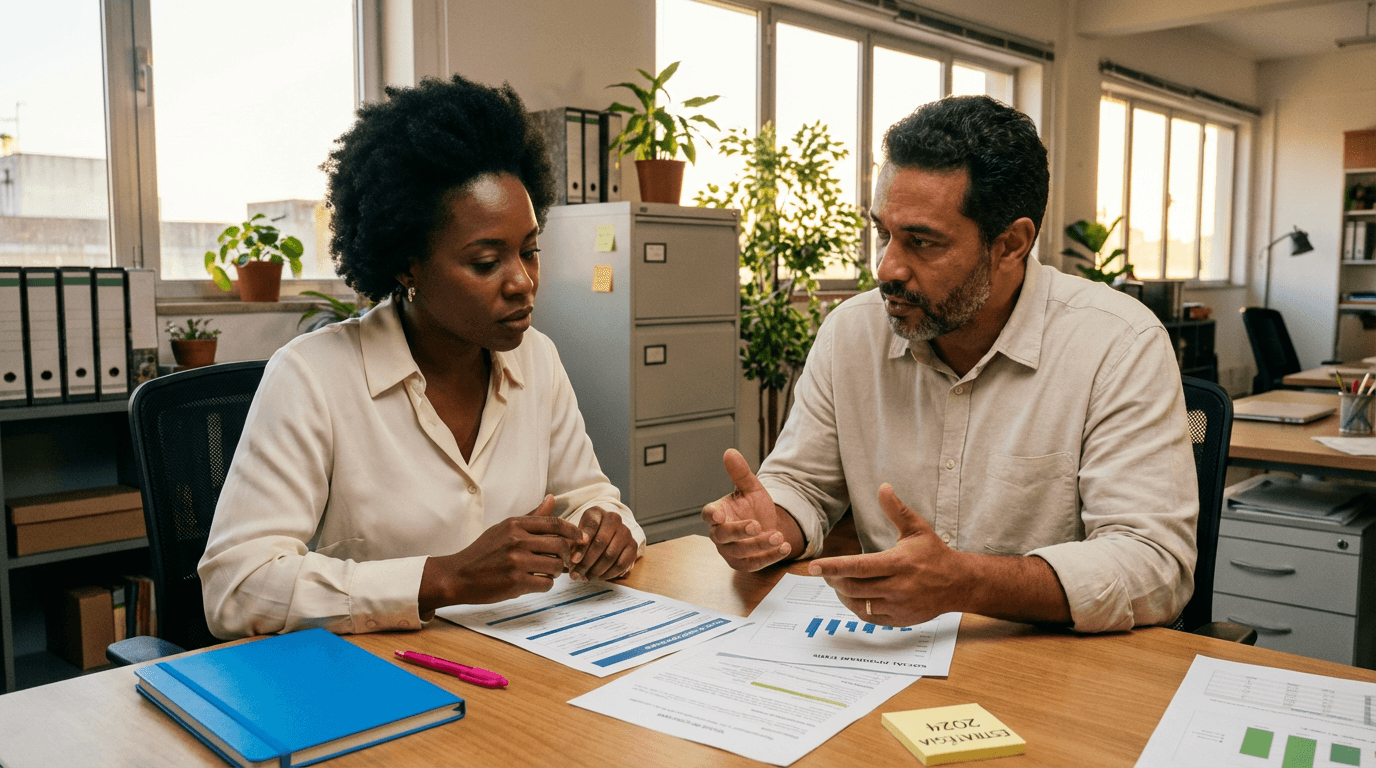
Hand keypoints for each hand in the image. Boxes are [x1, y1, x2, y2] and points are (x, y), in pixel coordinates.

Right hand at [419, 495, 586, 611]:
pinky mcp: (516, 582)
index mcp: (515, 524)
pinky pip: (546, 584)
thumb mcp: (504, 528)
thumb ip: (531, 516)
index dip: (573, 531)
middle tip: (560, 561)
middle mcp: (517, 540)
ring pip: (555, 566)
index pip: (554, 524)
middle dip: (565, 555)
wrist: (458, 575)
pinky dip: (545, 585)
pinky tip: (535, 582)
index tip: (582, 538)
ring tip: (544, 572)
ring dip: (555, 572)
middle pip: (560, 546)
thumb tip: (552, 499)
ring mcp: (516, 561)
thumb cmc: (483, 552)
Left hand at [570, 506, 637, 580]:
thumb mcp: (576, 535)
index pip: (590, 526)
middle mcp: (614, 519)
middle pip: (601, 542)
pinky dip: (609, 574)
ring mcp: (626, 532)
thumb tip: (574, 561)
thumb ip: (573, 545)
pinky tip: (599, 577)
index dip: (581, 546)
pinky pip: (622, 564)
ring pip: (611, 555)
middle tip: (577, 574)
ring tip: (586, 577)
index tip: (573, 560)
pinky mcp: (633, 546)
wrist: (605, 533)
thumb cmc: (586, 535)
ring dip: (597, 570)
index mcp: (597, 512)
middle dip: (587, 562)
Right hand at [701, 449, 803, 571]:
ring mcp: (730, 551)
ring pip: (740, 552)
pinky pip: (755, 564)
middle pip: (722, 536)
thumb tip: (730, 452)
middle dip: (739, 531)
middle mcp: (720, 534)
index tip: (719, 514)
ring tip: (778, 536)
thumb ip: (740, 473)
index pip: (708, 514)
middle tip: (756, 525)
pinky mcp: (744, 563)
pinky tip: (784, 548)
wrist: (768, 525)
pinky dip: (770, 557)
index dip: (712, 515)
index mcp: (717, 513)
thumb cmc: (753, 507)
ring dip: (759, 545)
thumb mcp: (751, 488)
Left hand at [807, 483, 964, 625]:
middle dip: (833, 579)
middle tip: (824, 572)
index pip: (860, 566)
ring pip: (858, 604)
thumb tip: (883, 487)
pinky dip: (855, 607)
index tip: (814, 567)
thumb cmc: (934, 554)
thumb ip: (897, 510)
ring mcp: (898, 606)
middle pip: (854, 587)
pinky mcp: (899, 619)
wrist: (958, 584)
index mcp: (899, 563)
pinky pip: (869, 617)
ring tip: (836, 582)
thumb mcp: (918, 528)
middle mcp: (898, 587)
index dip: (834, 567)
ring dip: (841, 594)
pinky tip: (851, 596)